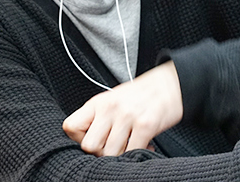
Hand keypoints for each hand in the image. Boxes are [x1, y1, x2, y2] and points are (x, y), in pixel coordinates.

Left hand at [63, 61, 182, 155]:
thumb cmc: (139, 96)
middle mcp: (110, 108)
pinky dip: (137, 154)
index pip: (70, 126)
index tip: (94, 139)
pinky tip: (145, 145)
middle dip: (100, 152)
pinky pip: (132, 152)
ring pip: (110, 153)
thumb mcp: (111, 100)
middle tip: (114, 147)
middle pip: (89, 146)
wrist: (169, 84)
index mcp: (98, 102)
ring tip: (130, 146)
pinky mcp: (146, 125)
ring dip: (120, 155)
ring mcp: (127, 116)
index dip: (78, 139)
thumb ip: (96, 119)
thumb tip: (85, 145)